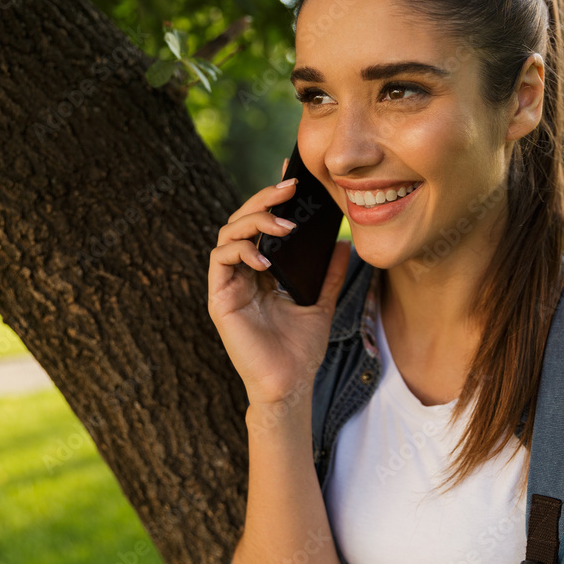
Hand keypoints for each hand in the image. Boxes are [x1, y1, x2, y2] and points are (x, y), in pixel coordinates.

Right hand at [208, 156, 351, 406]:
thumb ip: (329, 274)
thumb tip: (344, 243)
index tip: (293, 179)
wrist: (289, 385)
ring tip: (282, 225)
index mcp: (261, 269)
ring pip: (228, 233)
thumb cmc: (300, 348)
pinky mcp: (219, 298)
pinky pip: (220, 260)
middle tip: (290, 188)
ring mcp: (228, 283)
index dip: (272, 198)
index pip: (262, 224)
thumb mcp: (322, 302)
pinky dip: (241, 250)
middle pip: (243, 220)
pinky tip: (265, 258)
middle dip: (264, 199)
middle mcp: (241, 272)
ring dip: (254, 221)